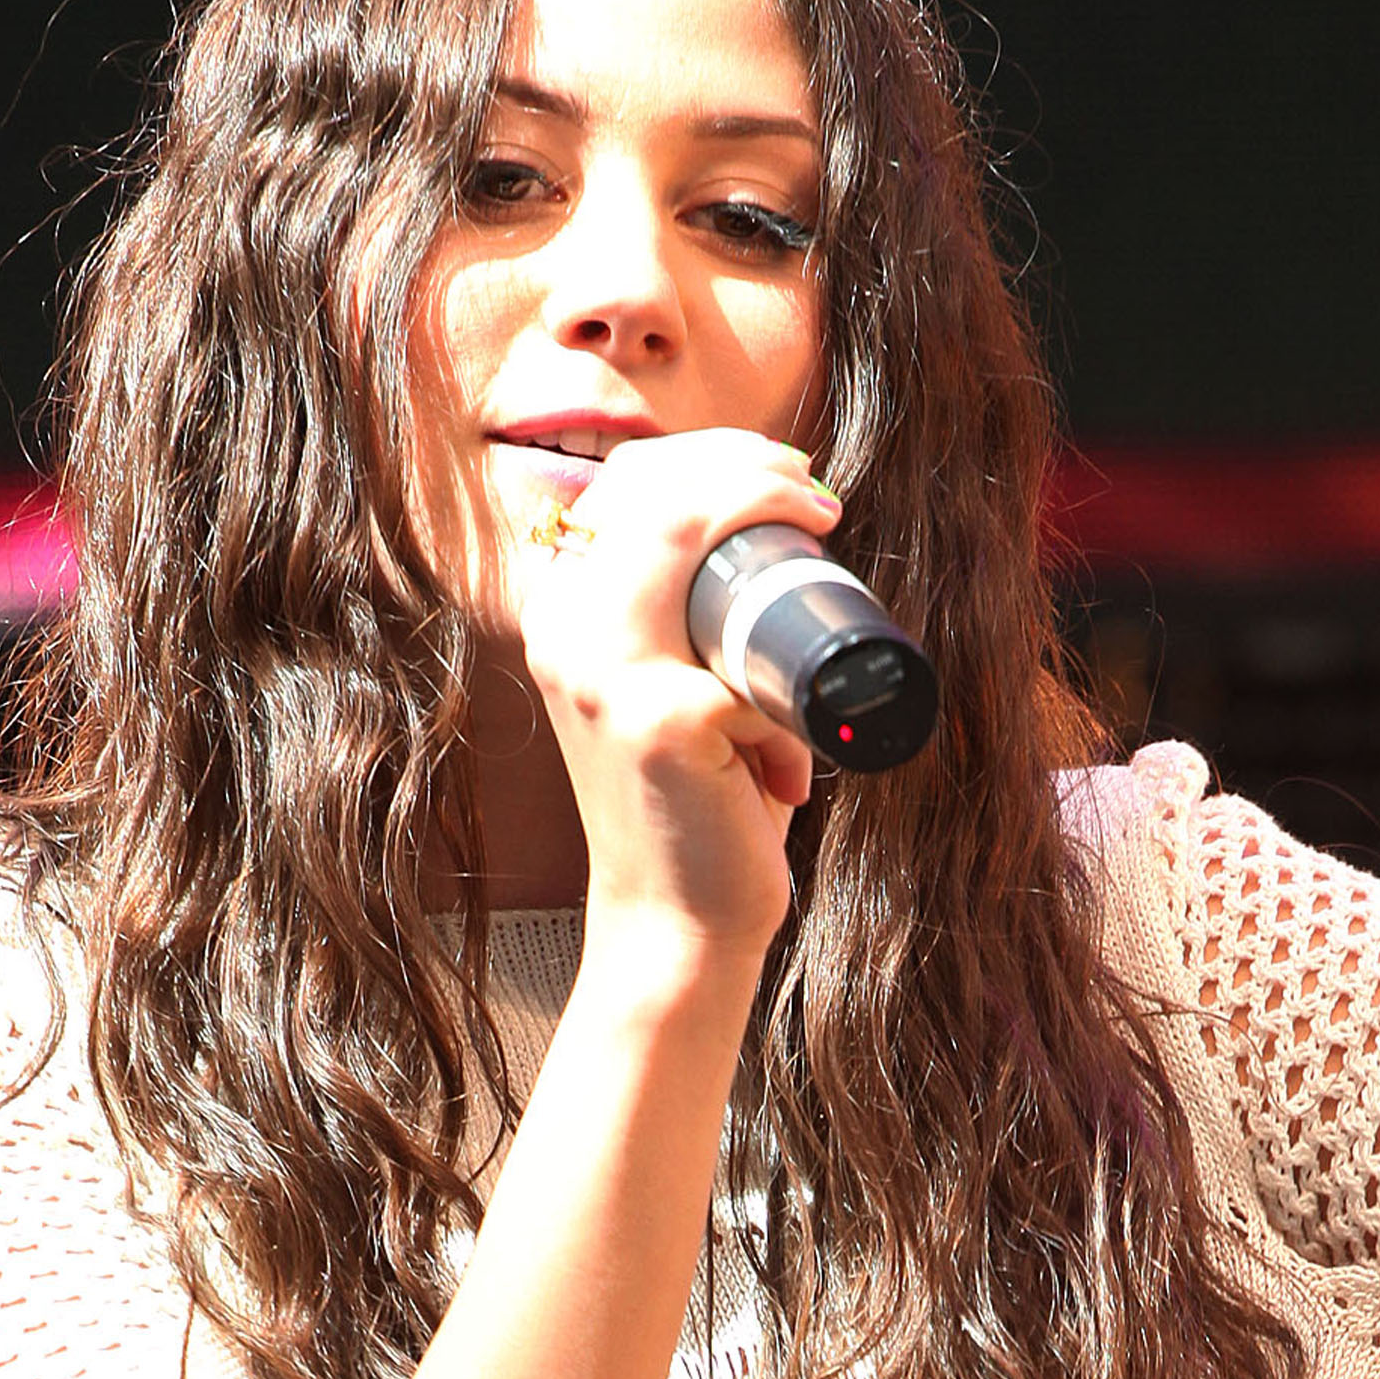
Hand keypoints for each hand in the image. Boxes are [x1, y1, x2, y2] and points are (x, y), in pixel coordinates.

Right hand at [513, 431, 839, 968]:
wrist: (676, 924)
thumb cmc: (697, 803)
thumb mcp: (668, 691)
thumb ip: (682, 625)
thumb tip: (769, 536)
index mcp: (559, 614)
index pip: (624, 486)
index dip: (710, 454)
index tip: (786, 473)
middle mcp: (563, 631)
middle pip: (655, 493)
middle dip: (748, 466)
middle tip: (815, 496)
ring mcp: (601, 673)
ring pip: (680, 532)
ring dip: (762, 506)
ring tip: (820, 524)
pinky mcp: (658, 721)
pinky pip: (747, 673)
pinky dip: (790, 717)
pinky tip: (793, 770)